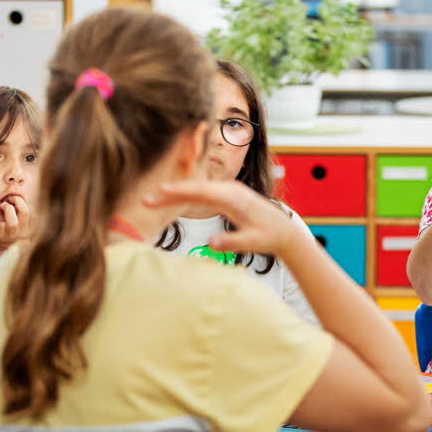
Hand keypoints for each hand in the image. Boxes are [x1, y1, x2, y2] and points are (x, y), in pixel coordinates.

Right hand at [0, 195, 32, 255]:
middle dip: (8, 209)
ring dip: (17, 202)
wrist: (13, 239)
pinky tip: (14, 199)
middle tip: (3, 204)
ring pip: (23, 213)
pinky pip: (27, 209)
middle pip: (12, 223)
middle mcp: (10, 232)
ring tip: (10, 199)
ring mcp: (21, 228)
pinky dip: (21, 201)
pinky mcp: (28, 222)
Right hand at [145, 180, 310, 256]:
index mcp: (234, 197)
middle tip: (146, 200)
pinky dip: (184, 196)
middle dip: (169, 193)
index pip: (201, 191)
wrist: (284, 231)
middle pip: (194, 188)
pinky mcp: (225, 197)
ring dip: (174, 194)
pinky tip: (170, 200)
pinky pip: (201, 194)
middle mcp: (229, 189)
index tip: (159, 193)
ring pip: (196, 190)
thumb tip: (210, 243)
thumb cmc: (270, 236)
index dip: (179, 192)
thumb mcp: (253, 242)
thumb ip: (232, 242)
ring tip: (151, 200)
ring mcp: (227, 191)